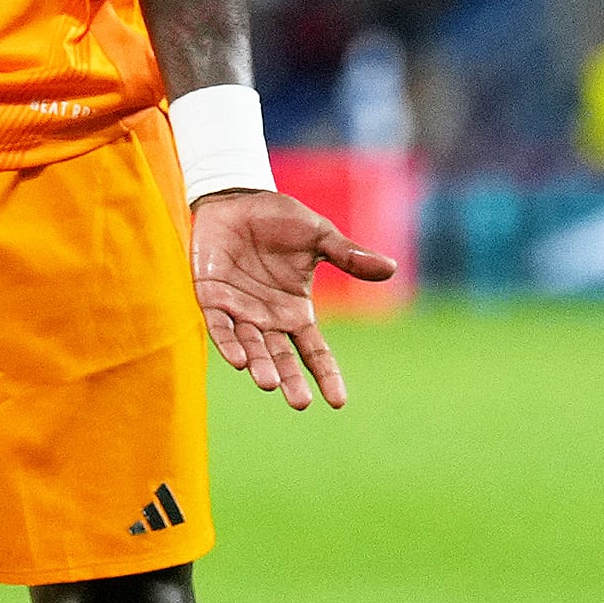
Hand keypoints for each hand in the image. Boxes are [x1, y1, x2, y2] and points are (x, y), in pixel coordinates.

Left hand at [189, 188, 399, 411]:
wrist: (239, 199)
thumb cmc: (281, 220)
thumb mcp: (320, 238)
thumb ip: (348, 256)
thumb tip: (391, 269)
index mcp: (296, 312)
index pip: (315, 352)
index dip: (326, 375)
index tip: (339, 402)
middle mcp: (268, 319)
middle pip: (281, 358)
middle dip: (289, 380)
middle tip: (299, 403)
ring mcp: (240, 311)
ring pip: (251, 347)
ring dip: (259, 365)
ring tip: (269, 383)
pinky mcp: (212, 297)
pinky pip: (220, 326)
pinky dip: (228, 343)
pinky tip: (238, 360)